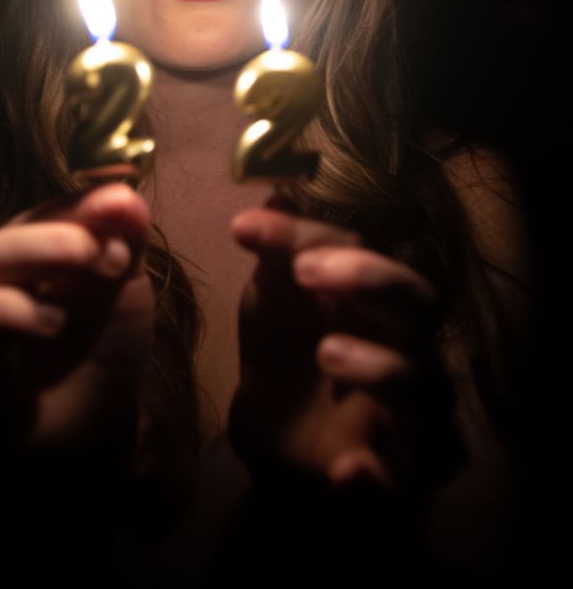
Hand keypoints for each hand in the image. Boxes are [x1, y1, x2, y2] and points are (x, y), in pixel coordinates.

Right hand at [0, 182, 154, 470]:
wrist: (100, 429)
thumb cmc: (102, 345)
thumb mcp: (124, 292)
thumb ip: (124, 243)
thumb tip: (127, 195)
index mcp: (20, 265)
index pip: (27, 224)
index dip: (68, 216)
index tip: (117, 212)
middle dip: (37, 248)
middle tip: (93, 253)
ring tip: (56, 323)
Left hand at [227, 204, 464, 493]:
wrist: (281, 446)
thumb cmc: (288, 356)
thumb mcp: (271, 305)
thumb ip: (278, 258)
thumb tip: (277, 191)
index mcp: (373, 295)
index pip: (360, 247)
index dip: (309, 233)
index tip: (246, 226)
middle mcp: (404, 342)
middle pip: (416, 300)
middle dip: (368, 277)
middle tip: (306, 270)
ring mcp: (410, 407)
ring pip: (419, 380)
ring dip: (376, 365)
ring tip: (326, 353)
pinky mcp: (403, 471)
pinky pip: (405, 473)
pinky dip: (379, 473)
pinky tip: (347, 470)